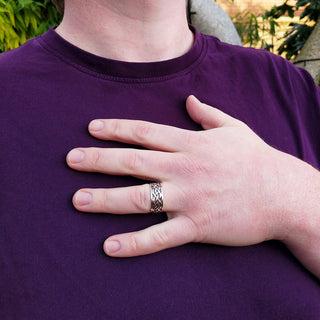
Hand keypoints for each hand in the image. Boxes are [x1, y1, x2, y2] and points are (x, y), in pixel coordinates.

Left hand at [66, 96, 306, 258]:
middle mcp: (184, 169)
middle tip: (70, 159)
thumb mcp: (234, 128)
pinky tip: (110, 247)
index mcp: (191, 144)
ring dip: (105, 199)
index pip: (145, 132)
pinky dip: (134, 244)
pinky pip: (160, 237)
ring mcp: (189, 199)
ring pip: (139, 198)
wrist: (283, 194)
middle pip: (133, 162)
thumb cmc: (256, 160)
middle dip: (99, 160)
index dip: (116, 129)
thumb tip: (190, 99)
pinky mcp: (197, 227)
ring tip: (77, 200)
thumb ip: (208, 113)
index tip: (91, 128)